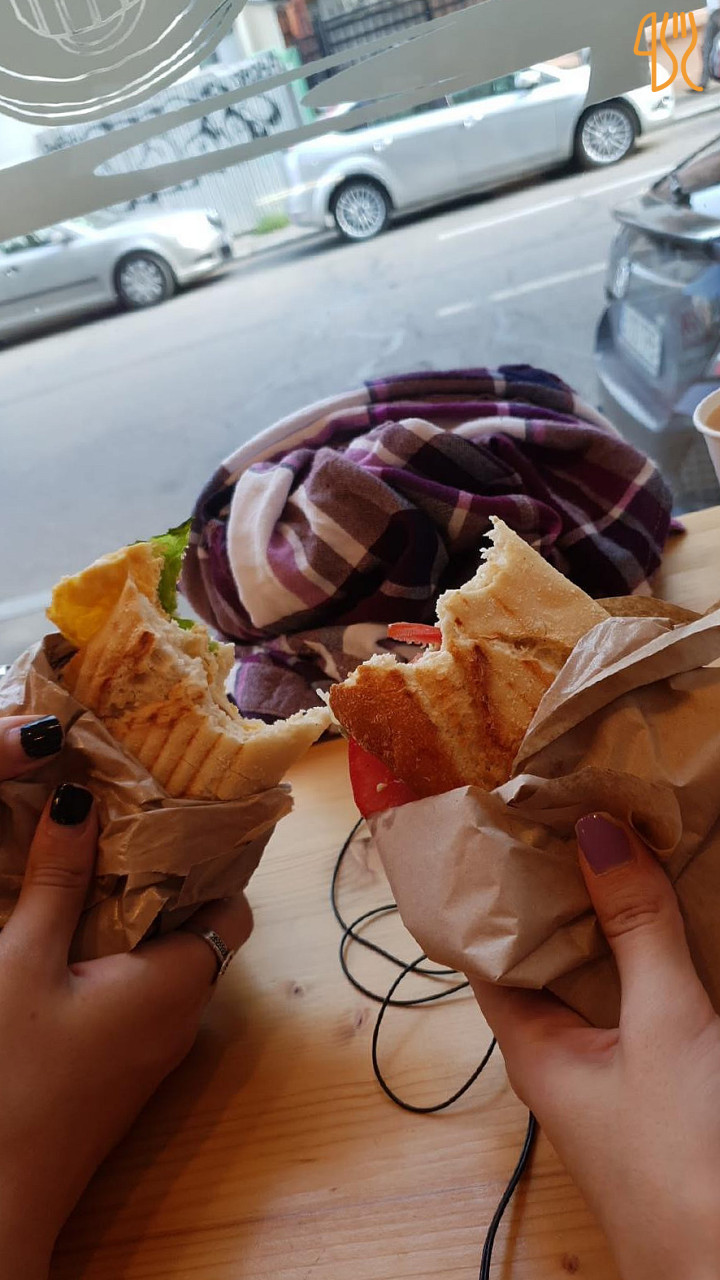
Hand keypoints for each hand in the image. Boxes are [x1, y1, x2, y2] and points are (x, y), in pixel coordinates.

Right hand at [0, 716, 252, 1279]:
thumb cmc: (11, 1080)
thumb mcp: (24, 964)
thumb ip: (56, 881)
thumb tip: (80, 800)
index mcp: (177, 981)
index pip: (233, 904)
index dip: (210, 856)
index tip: (171, 814)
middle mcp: (181, 1013)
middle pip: (199, 926)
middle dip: (164, 876)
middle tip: (120, 827)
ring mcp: (154, 1046)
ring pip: (167, 958)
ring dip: (136, 915)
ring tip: (91, 867)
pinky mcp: (124, 1066)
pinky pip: (141, 991)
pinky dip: (119, 954)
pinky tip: (72, 935)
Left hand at [472, 813, 719, 1279]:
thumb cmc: (684, 1162)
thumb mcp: (662, 1025)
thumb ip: (635, 929)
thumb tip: (594, 830)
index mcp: (532, 1046)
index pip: (488, 949)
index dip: (492, 887)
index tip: (506, 821)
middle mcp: (562, 1056)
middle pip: (548, 955)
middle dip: (565, 891)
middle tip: (581, 816)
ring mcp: (611, 1071)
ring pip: (599, 976)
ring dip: (614, 921)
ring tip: (625, 847)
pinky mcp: (657, 1084)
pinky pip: (641, 1003)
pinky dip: (650, 958)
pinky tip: (671, 920)